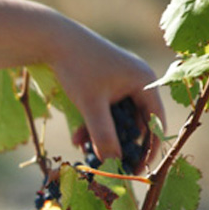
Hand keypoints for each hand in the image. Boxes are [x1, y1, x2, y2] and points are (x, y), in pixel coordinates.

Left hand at [50, 21, 165, 172]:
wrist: (53, 39)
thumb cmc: (77, 67)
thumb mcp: (91, 104)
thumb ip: (103, 134)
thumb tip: (112, 162)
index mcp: (144, 82)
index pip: (155, 122)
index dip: (148, 148)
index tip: (136, 170)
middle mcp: (137, 81)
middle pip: (135, 122)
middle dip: (118, 143)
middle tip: (107, 164)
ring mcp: (121, 81)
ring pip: (117, 119)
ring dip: (101, 135)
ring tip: (82, 147)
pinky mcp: (104, 83)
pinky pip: (105, 110)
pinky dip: (93, 123)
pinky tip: (77, 137)